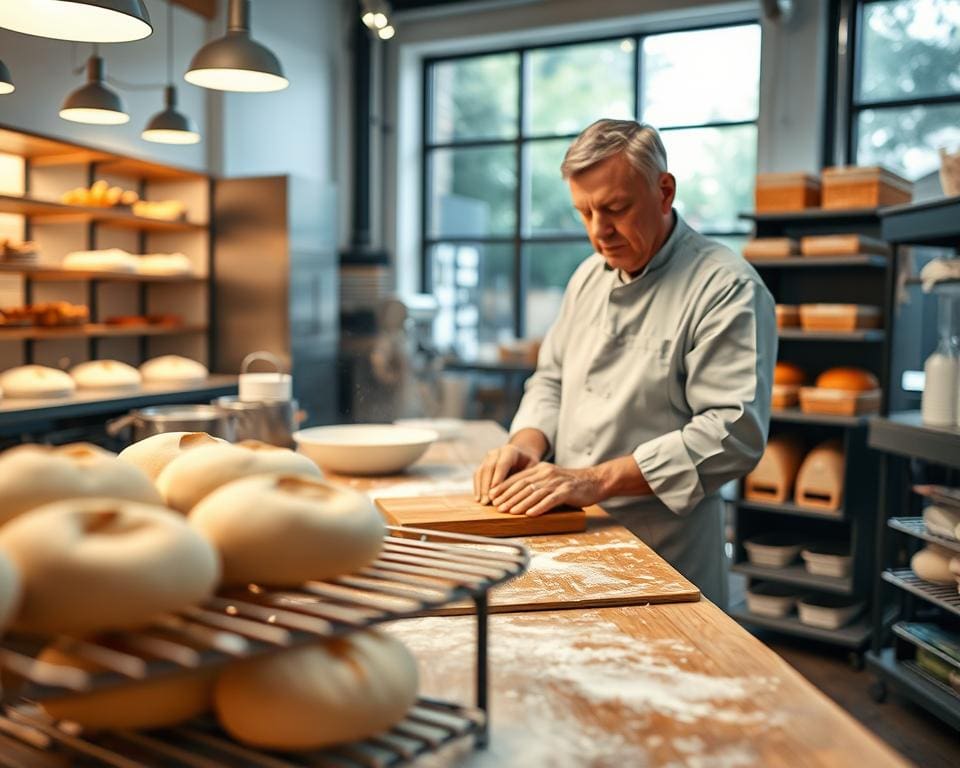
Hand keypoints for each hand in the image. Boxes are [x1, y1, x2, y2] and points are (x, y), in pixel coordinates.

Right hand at [474, 444, 540, 504]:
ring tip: (482, 502)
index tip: (494, 490)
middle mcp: (496, 453)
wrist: (522, 456)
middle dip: (487, 486)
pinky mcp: (482, 464)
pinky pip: (477, 475)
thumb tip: (525, 492)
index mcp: (510, 451)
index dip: (498, 477)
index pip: (502, 463)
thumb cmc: (530, 465)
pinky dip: (477, 487)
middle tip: (487, 501)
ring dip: (480, 488)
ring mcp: (487, 458)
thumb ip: (527, 477)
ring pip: (481, 471)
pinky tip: (478, 499)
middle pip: (489, 468)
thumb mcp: (533, 468)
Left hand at [489, 463, 603, 516]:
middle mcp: (547, 473)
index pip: (518, 478)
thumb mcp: (551, 479)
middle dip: (508, 497)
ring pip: (534, 493)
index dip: (504, 487)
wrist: (595, 481)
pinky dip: (539, 507)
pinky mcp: (567, 491)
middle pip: (523, 485)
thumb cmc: (571, 484)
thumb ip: (536, 483)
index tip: (492, 497)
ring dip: (520, 503)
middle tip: (497, 507)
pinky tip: (530, 514)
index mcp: (540, 469)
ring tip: (510, 512)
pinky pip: (550, 500)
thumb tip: (516, 495)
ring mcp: (557, 482)